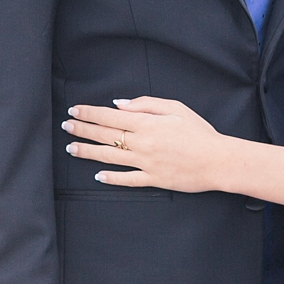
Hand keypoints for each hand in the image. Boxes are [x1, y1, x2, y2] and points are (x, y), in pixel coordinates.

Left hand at [64, 98, 226, 192]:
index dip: (89, 113)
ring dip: (88, 152)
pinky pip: (127, 180)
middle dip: (82, 130)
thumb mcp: (176, 108)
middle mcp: (142, 144)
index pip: (110, 116)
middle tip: (66, 126)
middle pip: (105, 135)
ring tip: (71, 148)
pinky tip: (97, 176)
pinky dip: (111, 178)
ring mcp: (145, 163)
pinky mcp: (153, 180)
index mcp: (147, 123)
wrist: (218, 160)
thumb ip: (146, 104)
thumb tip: (119, 104)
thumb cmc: (200, 132)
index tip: (74, 110)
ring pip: (109, 157)